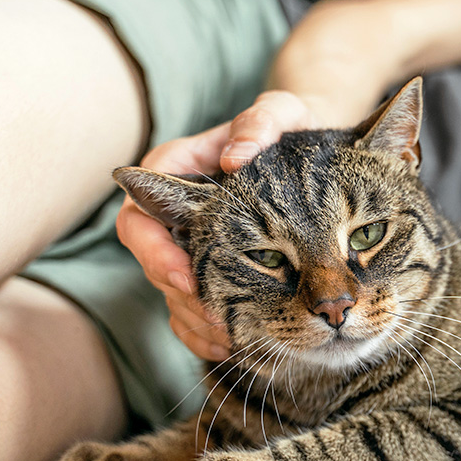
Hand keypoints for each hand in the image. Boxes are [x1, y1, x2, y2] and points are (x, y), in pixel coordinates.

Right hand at [116, 0, 408, 361]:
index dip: (156, 250)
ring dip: (199, 322)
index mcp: (179, 171)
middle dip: (185, 297)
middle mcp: (179, 212)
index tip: (188, 276)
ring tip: (233, 341)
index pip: (140, 214)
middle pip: (157, 265)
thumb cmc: (295, 128)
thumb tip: (235, 155)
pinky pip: (197, 312)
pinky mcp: (217, 271)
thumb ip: (262, 121)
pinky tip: (236, 348)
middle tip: (221, 321)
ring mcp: (195, 245)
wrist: (320, 153)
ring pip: (175, 295)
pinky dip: (211, 334)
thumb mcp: (284, 112)